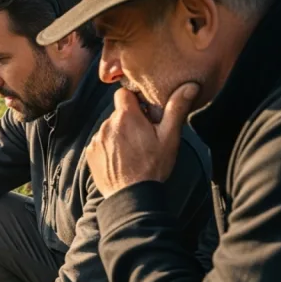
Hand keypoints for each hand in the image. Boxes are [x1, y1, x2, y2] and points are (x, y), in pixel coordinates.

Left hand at [87, 82, 199, 197]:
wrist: (131, 196)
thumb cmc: (153, 166)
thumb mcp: (169, 138)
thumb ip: (176, 109)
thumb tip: (189, 86)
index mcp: (126, 116)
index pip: (123, 93)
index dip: (134, 100)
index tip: (144, 112)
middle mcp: (107, 124)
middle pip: (118, 113)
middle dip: (129, 120)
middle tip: (143, 136)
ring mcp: (97, 139)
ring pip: (109, 129)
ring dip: (119, 135)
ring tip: (133, 151)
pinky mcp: (91, 153)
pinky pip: (100, 143)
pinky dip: (109, 148)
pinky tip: (121, 160)